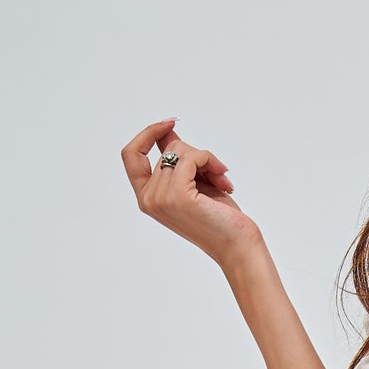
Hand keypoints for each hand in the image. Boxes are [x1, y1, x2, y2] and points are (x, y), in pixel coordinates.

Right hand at [119, 118, 263, 270]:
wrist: (238, 246)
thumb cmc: (220, 218)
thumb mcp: (194, 181)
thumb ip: (178, 160)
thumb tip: (168, 132)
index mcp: (147, 197)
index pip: (130, 155)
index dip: (148, 133)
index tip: (170, 122)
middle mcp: (148, 199)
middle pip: (167, 148)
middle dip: (197, 154)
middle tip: (217, 173)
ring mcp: (160, 198)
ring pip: (180, 150)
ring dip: (208, 160)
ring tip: (222, 181)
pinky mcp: (176, 196)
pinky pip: (191, 157)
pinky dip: (210, 161)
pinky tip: (224, 181)